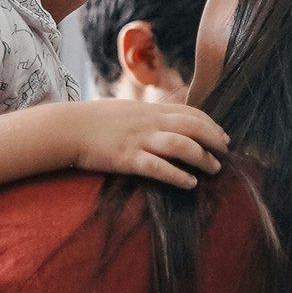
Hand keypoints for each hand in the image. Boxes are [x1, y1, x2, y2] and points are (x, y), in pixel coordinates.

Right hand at [59, 100, 228, 189]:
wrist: (65, 128)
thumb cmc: (93, 120)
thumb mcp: (124, 110)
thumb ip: (145, 115)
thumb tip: (162, 121)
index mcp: (149, 109)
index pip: (190, 112)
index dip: (211, 124)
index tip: (223, 136)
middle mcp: (148, 122)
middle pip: (193, 126)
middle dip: (214, 139)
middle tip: (226, 153)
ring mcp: (138, 139)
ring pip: (181, 145)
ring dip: (202, 158)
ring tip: (214, 169)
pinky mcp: (127, 158)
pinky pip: (158, 167)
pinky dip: (178, 175)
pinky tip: (190, 183)